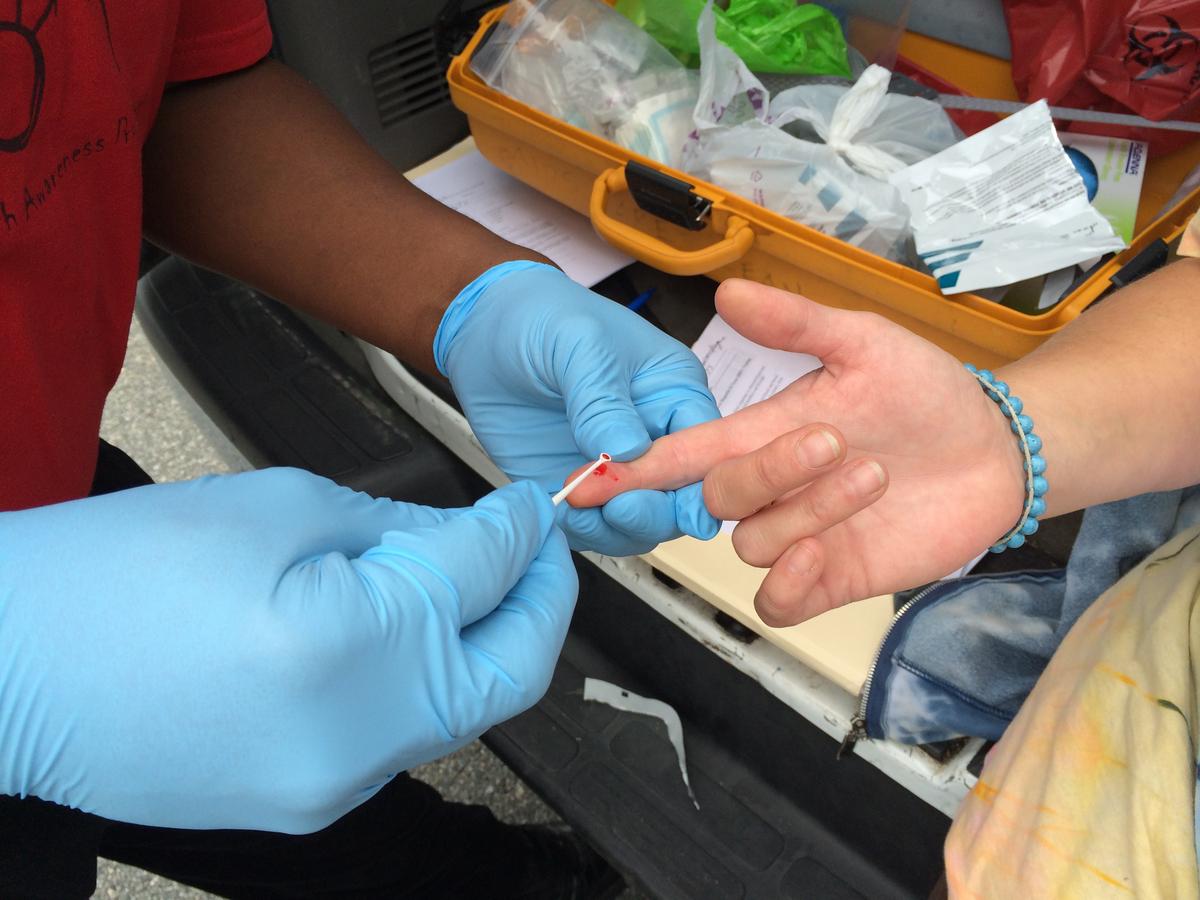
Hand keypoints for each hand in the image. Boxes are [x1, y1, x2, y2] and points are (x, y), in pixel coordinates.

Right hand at [0, 470, 574, 832]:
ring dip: (479, 642)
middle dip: (538, 606)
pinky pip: (399, 737)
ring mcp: (332, 789)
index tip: (535, 509)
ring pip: (458, 710)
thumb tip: (476, 539)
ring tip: (463, 577)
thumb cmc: (115, 574)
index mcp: (353, 651)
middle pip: (506, 675)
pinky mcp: (305, 804)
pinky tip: (398, 628)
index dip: (524, 536)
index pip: (486, 582)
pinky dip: (421, 679)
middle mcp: (358, 744)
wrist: (1, 670)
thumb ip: (401, 530)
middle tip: (534, 551)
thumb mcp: (277, 509)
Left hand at [434, 261, 720, 555]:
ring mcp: (619, 469)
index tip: (669, 496)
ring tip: (581, 507)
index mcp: (675, 394)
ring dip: (617, 527)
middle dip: (655, 511)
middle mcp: (656, 437)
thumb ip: (603, 399)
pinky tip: (561, 514)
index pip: (705, 447)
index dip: (696, 478)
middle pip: (681, 496)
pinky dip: (584, 531)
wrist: (482, 331)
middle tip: (619, 508)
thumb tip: (628, 451)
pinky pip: (596, 527)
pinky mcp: (581, 490)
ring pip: (642, 522)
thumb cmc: (542, 319)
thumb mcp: (579, 345)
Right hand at [565, 279, 1024, 624]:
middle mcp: (775, 488)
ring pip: (756, 543)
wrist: (996, 448)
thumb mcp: (863, 342)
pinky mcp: (836, 577)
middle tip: (838, 440)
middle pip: (722, 496)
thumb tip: (727, 292)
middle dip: (770, 470)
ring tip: (874, 474)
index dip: (638, 466)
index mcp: (767, 432)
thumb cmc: (926, 391)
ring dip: (809, 509)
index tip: (589, 476)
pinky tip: (820, 555)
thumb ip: (795, 323)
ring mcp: (803, 535)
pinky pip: (778, 603)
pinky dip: (787, 586)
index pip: (687, 453)